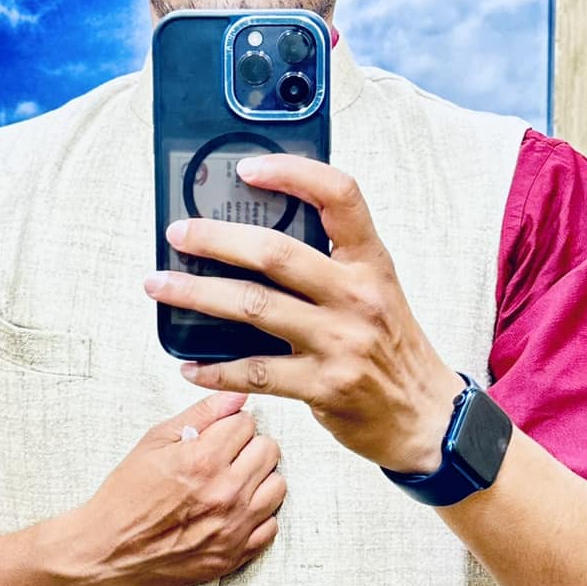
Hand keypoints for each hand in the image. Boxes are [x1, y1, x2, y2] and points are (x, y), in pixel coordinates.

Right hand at [84, 391, 285, 585]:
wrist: (107, 550)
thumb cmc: (126, 496)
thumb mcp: (154, 442)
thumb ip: (200, 415)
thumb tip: (236, 395)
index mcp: (203, 460)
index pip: (246, 423)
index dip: (230, 424)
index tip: (218, 434)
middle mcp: (225, 493)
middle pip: (269, 450)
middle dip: (249, 446)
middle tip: (226, 456)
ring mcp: (233, 527)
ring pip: (277, 486)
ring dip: (259, 479)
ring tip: (233, 482)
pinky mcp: (234, 554)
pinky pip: (271, 525)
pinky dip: (257, 515)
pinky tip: (234, 511)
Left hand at [143, 156, 464, 472]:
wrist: (426, 417)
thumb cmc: (391, 347)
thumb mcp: (376, 291)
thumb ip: (331, 263)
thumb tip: (256, 239)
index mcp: (370, 262)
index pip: (339, 196)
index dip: (292, 173)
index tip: (246, 168)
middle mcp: (357, 296)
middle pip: (276, 252)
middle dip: (216, 239)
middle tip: (177, 233)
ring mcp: (340, 342)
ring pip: (253, 307)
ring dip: (196, 295)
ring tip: (160, 286)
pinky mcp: (323, 386)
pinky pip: (255, 372)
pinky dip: (215, 368)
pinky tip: (189, 364)